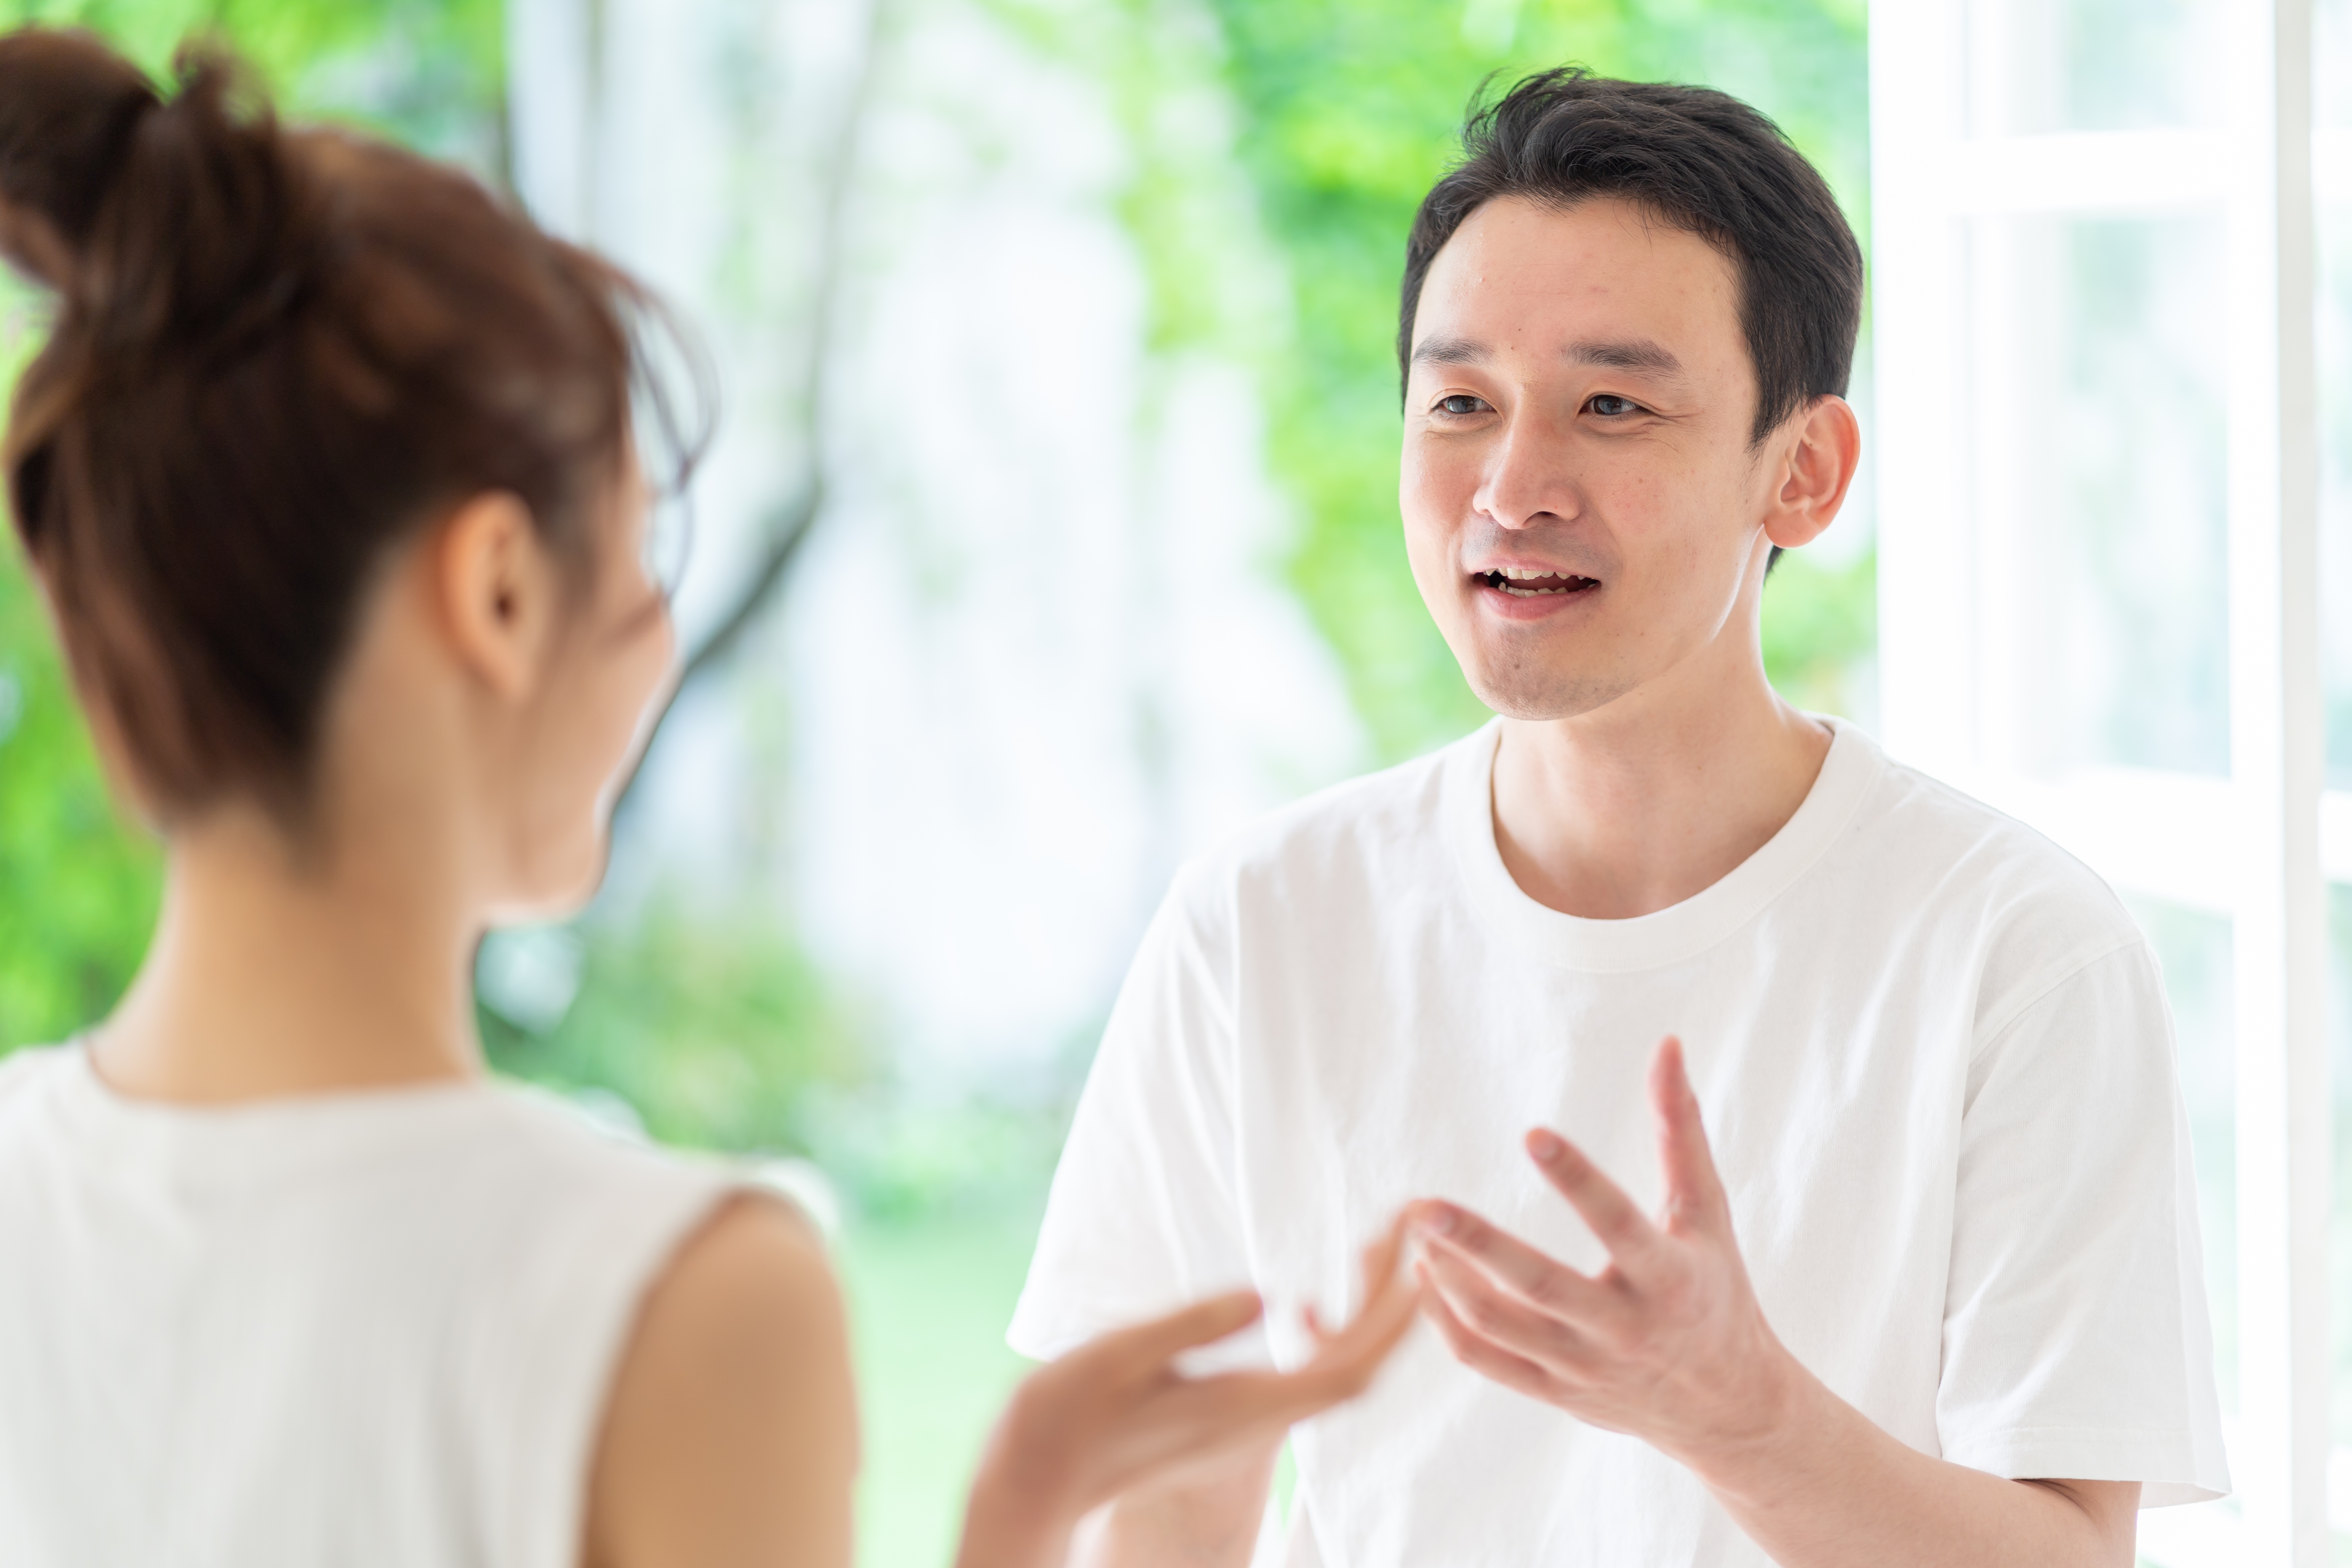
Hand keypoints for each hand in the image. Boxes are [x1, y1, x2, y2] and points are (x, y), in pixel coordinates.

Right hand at [956, 1215, 1420, 1567]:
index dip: (1391, 1316)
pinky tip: (1308, 1307)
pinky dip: (1327, 1339)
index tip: (1414, 1256)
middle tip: (1403, 1230)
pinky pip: (1304, 1383)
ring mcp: (1245, 1430)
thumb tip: (1268, 1296)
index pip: (1349, 1369)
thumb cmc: (1064, 1416)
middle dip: (1391, 1301)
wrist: (1033, 1483)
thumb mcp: (1120, 1356)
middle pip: (1355, 1370)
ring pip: (1335, 1377)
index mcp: (1240, 1409)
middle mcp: (1256, 1425)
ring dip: (1366, 1317)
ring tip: (1370, 1252)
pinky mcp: (1230, 1426)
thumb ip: (1195, 1326)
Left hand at [1409, 1037, 1796, 1471]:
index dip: (1578, 1179)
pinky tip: (1425, 1274)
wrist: (1726, 1405)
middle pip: (1541, 1285)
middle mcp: (1623, 1329)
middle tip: (1424, 1206)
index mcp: (1669, 1279)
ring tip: (1419, 1229)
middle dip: (1479, 1245)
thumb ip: (1681, 1130)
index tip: (1533, 1131)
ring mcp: (1583, 1366)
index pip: (1618, 1224)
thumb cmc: (1715, 1290)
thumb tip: (1667, 1044)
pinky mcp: (1555, 1391)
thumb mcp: (1707, 1213)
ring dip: (1451, 1279)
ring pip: (1501, 1326)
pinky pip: (1487, 1359)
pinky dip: (1447, 1320)